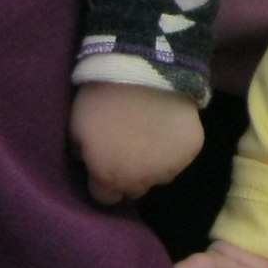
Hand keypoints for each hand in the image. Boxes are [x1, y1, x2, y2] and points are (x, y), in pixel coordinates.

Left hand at [70, 81, 204, 202]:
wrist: (145, 69)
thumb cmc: (102, 97)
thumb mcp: (76, 125)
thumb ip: (82, 151)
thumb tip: (86, 159)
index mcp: (109, 178)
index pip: (104, 197)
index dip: (102, 178)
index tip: (103, 161)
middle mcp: (141, 181)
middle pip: (134, 188)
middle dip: (129, 173)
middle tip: (128, 144)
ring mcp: (171, 168)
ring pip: (160, 174)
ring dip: (153, 161)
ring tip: (149, 130)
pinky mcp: (192, 150)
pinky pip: (181, 155)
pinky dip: (174, 144)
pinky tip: (167, 121)